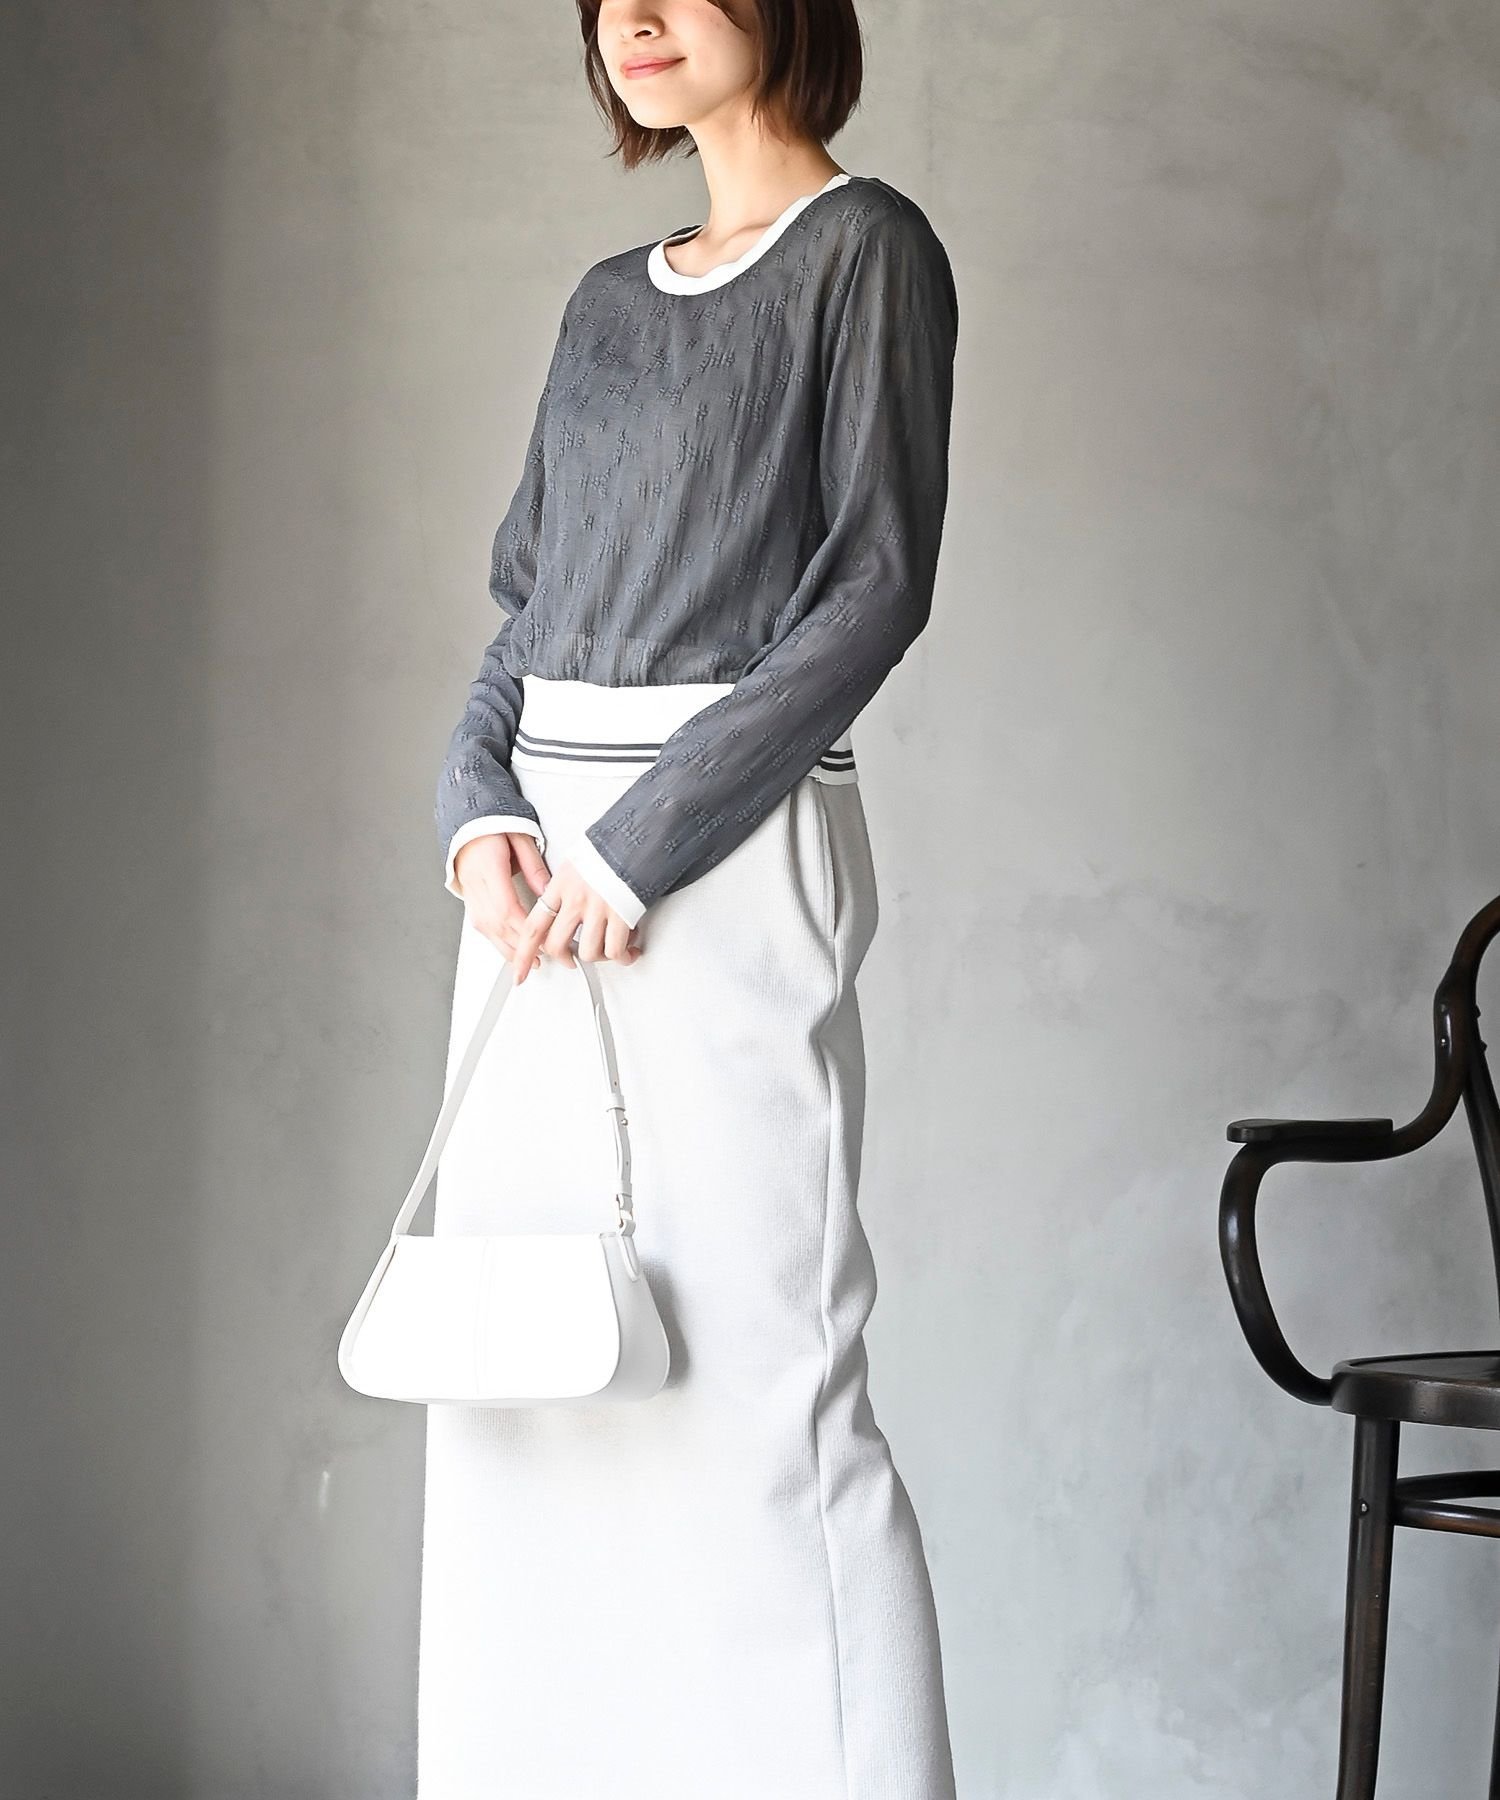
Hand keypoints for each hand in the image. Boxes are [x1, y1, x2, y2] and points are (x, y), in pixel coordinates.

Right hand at [452, 831, 552, 959]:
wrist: (466, 822)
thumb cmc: (493, 826)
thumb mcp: (521, 837)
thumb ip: (534, 867)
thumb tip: (548, 893)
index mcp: (489, 866)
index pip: (506, 907)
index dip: (525, 929)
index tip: (543, 940)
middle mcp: (476, 884)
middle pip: (497, 924)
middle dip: (520, 946)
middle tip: (543, 959)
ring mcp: (470, 894)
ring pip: (487, 930)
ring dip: (508, 949)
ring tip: (528, 963)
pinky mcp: (469, 900)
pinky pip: (481, 926)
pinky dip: (497, 942)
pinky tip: (510, 951)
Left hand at [511, 859, 641, 985]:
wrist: (638, 837)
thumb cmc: (611, 847)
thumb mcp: (577, 862)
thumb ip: (565, 887)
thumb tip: (561, 904)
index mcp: (560, 885)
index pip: (533, 926)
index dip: (523, 953)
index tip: (519, 970)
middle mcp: (575, 899)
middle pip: (557, 945)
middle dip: (564, 959)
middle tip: (571, 961)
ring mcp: (598, 908)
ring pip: (587, 952)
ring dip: (599, 957)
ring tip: (607, 949)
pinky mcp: (621, 915)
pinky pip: (615, 950)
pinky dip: (623, 955)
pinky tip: (628, 950)